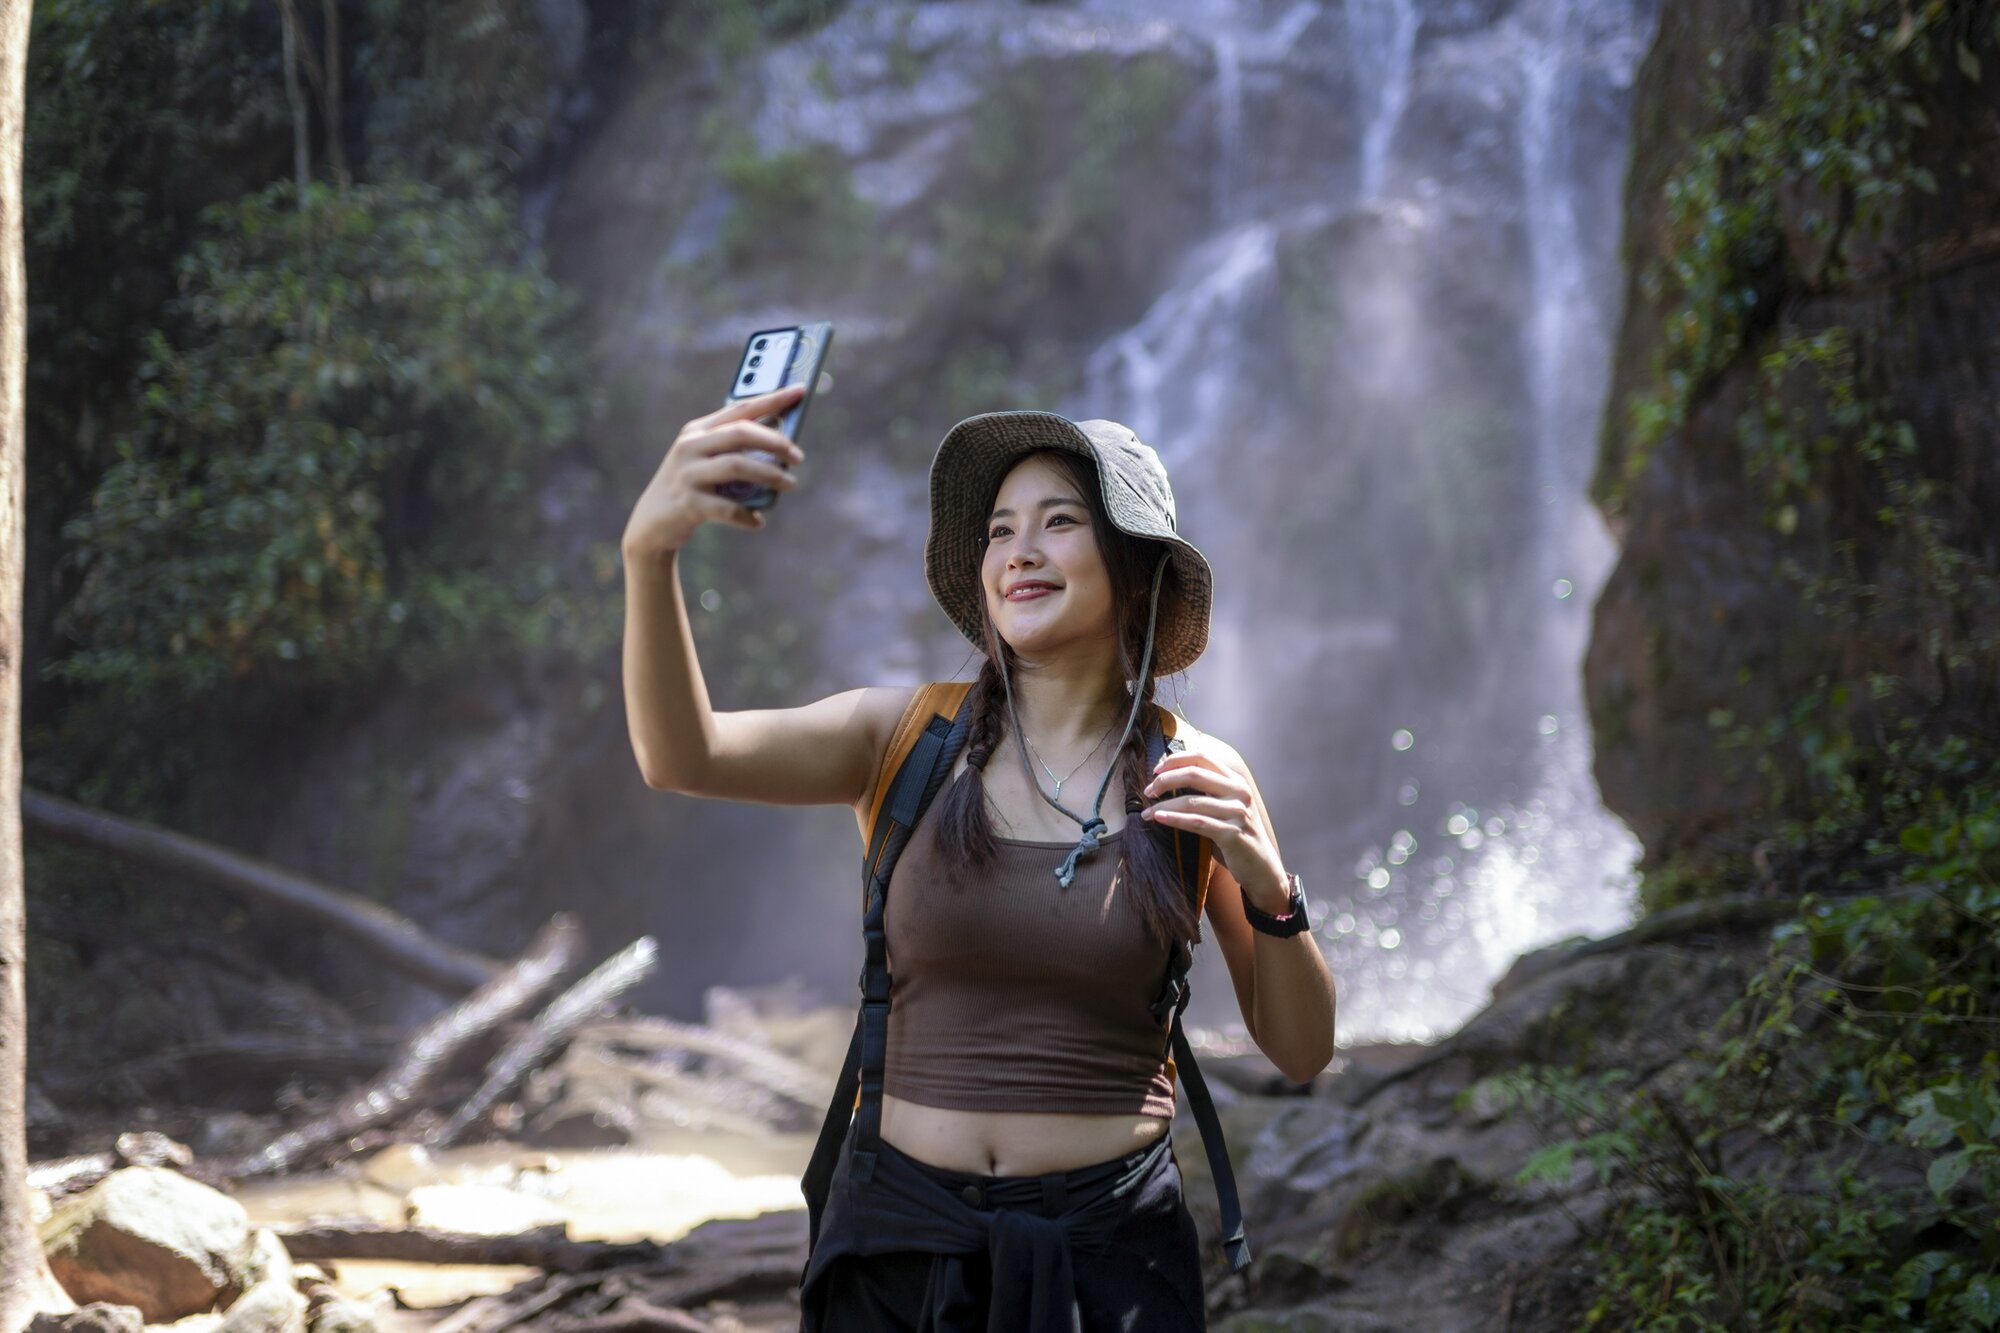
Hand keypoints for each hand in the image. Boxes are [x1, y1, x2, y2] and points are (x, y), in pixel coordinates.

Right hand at [621, 383, 806, 557]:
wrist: (652, 522)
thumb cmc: (692, 488)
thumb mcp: (705, 460)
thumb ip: (734, 450)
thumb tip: (783, 446)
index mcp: (697, 431)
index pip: (739, 408)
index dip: (772, 399)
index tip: (800, 390)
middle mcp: (690, 447)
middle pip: (740, 433)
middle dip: (775, 442)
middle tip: (798, 456)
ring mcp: (688, 474)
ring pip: (737, 466)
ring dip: (770, 475)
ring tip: (790, 484)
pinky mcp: (688, 503)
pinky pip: (728, 508)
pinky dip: (747, 515)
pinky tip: (757, 521)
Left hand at [1139, 735, 1288, 910]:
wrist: (1261, 868)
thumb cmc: (1236, 836)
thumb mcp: (1224, 807)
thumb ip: (1206, 792)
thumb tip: (1168, 779)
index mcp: (1235, 780)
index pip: (1202, 757)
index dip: (1175, 760)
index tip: (1156, 770)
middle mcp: (1239, 792)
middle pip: (1194, 773)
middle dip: (1165, 780)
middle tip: (1148, 791)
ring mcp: (1237, 812)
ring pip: (1191, 801)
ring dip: (1163, 805)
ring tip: (1146, 812)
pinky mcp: (1232, 833)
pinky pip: (1197, 822)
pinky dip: (1174, 819)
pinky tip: (1158, 819)